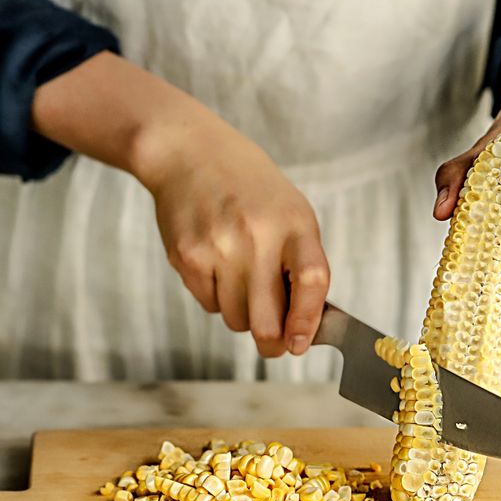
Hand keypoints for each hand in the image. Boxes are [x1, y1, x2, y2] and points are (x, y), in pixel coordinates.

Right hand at [32, 51, 329, 356]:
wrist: (190, 154)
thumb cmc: (248, 188)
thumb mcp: (290, 213)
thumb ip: (301, 262)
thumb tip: (302, 325)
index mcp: (294, 224)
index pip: (312, 281)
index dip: (307, 321)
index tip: (299, 345)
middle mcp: (258, 237)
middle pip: (266, 320)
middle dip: (271, 343)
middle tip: (273, 345)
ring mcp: (220, 248)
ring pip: (235, 319)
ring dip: (241, 314)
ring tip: (238, 277)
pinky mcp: (188, 257)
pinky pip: (208, 304)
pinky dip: (215, 297)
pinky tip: (214, 264)